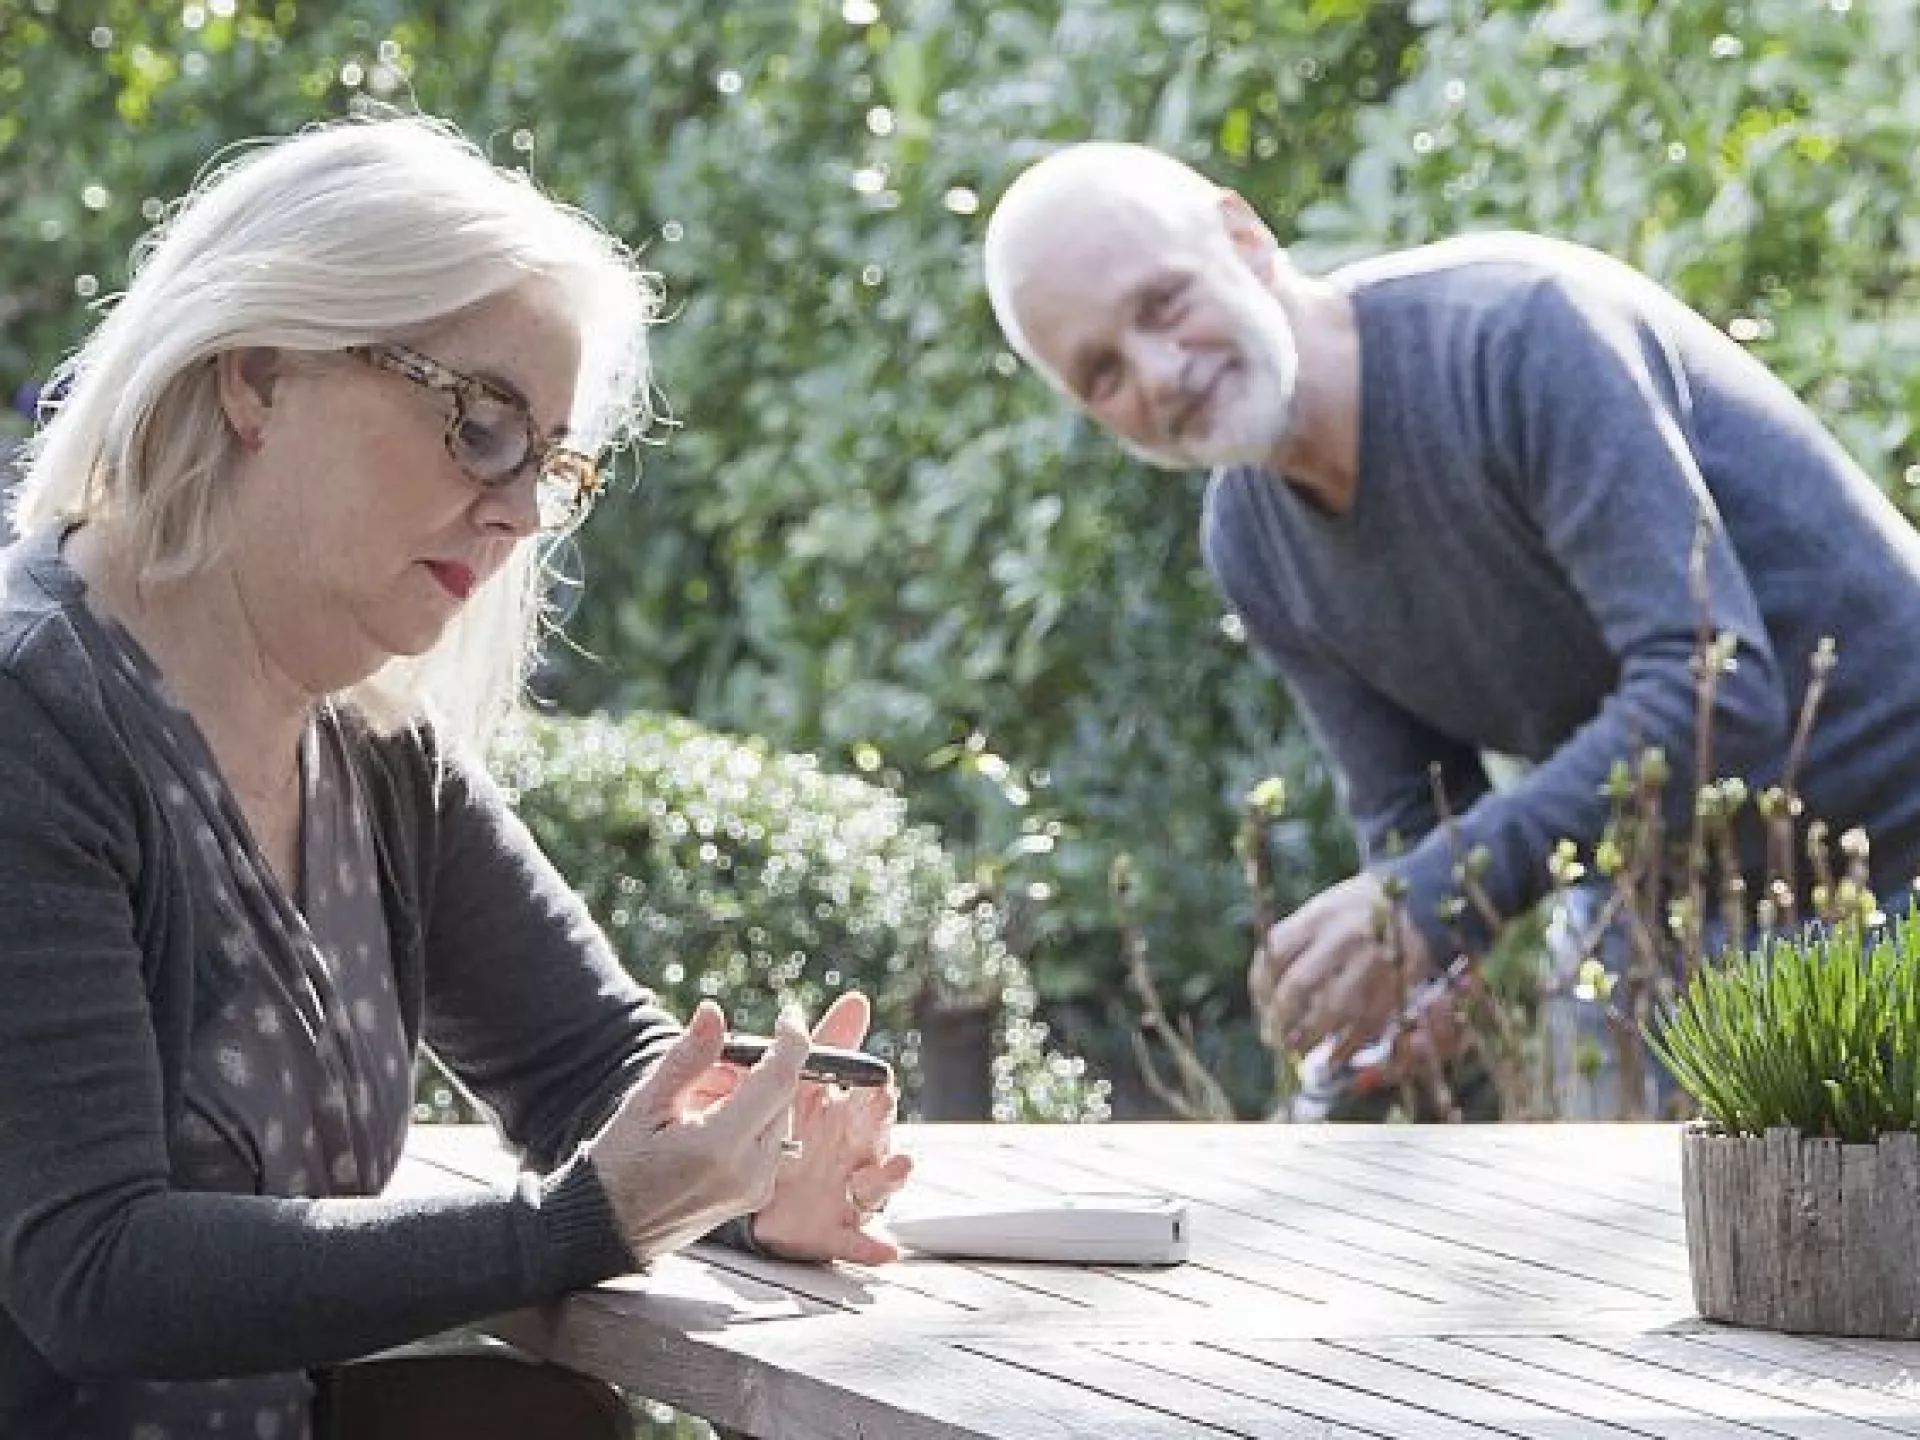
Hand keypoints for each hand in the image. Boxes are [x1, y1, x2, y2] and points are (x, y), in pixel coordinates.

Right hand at [584, 1000, 807, 1265]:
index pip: (778, 1080)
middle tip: (706, 1075)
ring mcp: (756, 1189)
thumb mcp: (647, 1102)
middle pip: (780, 1096)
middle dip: (753, 1071)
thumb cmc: (619, 1165)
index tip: (787, 1016)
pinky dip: (748, 1122)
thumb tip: (713, 1013)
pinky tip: (708, 1127)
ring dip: (750, 1097)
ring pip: (777, 1117)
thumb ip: (688, 1056)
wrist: (609, 1227)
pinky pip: (770, 1141)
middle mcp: (748, 1172)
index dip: (791, 1041)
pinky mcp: (756, 1196)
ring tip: (697, 1107)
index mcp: (720, 1147)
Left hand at [747, 991, 912, 1265]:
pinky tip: (885, 1249)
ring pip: (876, 1185)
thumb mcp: (806, 1085)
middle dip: (882, 1121)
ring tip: (898, 1166)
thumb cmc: (792, 1129)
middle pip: (878, 1135)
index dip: (875, 1088)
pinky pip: (855, 1240)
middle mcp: (858, 1152)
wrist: (758, 1188)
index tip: (878, 1079)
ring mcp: (849, 1191)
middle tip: (882, 1109)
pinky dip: (872, 1245)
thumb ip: (831, 1043)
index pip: (871, 1096)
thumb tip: (858, 1000)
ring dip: (889, 1176)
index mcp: (851, 1114)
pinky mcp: (834, 1228)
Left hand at [1250, 872, 1433, 1064]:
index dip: (1261, 987)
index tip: (1262, 1008)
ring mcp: (1372, 961)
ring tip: (1298, 1049)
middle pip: (1299, 985)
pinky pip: (1368, 1023)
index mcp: (1319, 916)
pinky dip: (1348, 1046)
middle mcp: (1343, 937)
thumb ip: (1296, 947)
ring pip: (1332, 1010)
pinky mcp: (1398, 982)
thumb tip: (1268, 999)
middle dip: (1280, 1019)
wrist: (1419, 899)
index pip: (1276, 954)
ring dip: (1310, 1038)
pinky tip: (1335, 1054)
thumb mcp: (1322, 912)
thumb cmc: (1357, 913)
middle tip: (1274, 1038)